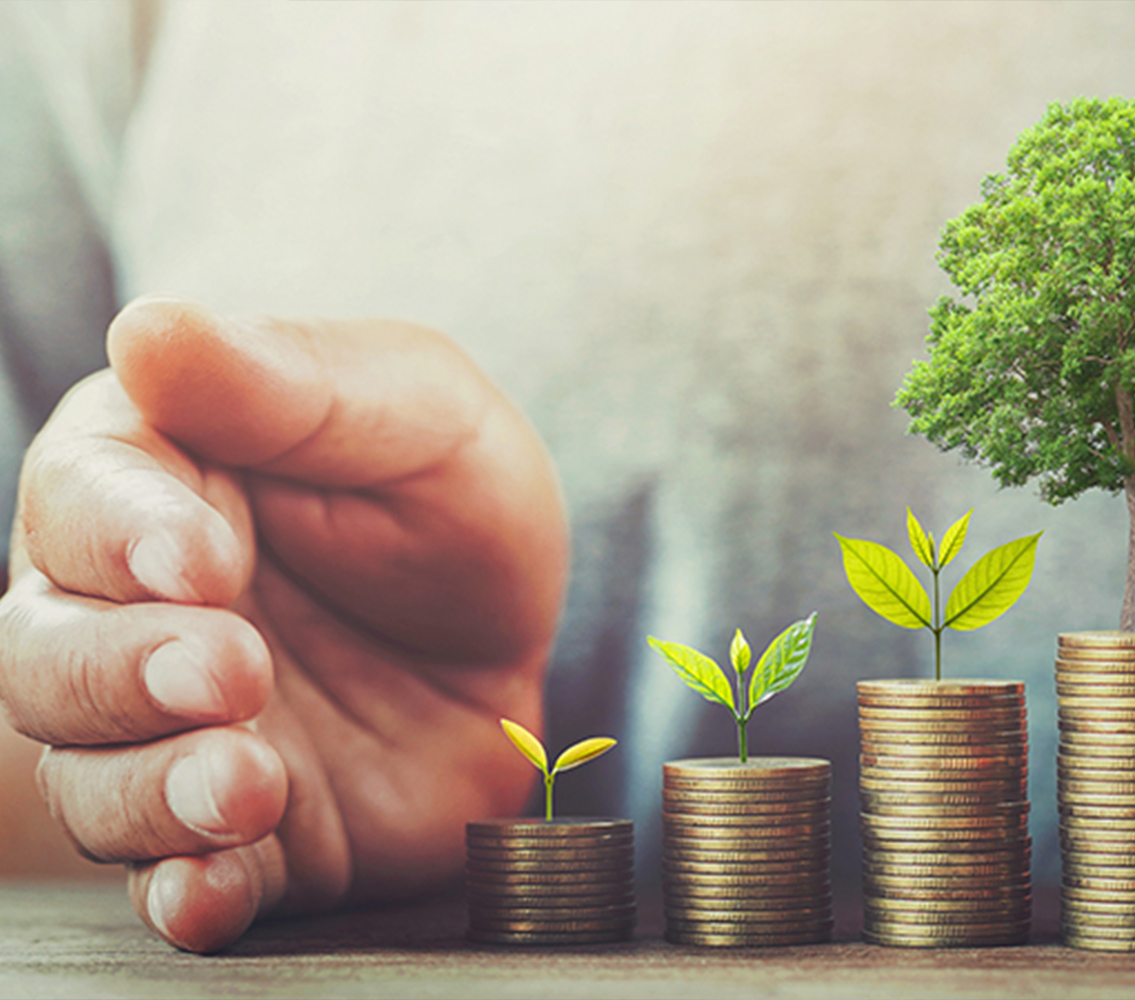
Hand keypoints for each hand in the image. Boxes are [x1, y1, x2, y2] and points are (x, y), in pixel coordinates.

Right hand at [0, 299, 567, 951]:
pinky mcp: (232, 836)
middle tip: (235, 668)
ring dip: (155, 789)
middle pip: (48, 651)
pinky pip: (173, 880)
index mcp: (158, 480)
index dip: (123, 531)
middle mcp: (128, 614)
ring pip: (90, 775)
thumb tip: (151, 330)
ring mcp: (170, 734)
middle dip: (128, 670)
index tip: (201, 558)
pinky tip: (216, 887)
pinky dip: (186, 891)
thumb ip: (295, 383)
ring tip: (251, 782)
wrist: (519, 653)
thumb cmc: (452, 509)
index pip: (82, 495)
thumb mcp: (419, 416)